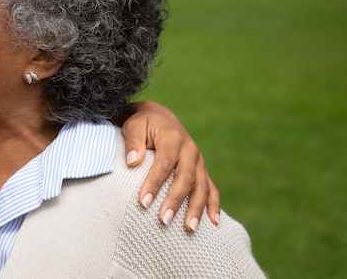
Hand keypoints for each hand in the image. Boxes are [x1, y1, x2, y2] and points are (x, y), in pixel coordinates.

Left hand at [121, 101, 219, 231]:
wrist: (159, 117)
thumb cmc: (143, 123)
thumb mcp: (134, 125)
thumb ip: (133, 142)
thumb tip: (132, 162)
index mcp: (173, 137)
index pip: (164, 163)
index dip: (154, 183)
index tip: (143, 202)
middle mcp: (190, 150)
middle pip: (185, 178)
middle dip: (175, 201)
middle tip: (163, 220)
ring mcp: (199, 161)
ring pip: (202, 187)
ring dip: (196, 209)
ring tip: (189, 229)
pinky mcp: (202, 170)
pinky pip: (212, 189)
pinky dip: (214, 205)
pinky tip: (213, 223)